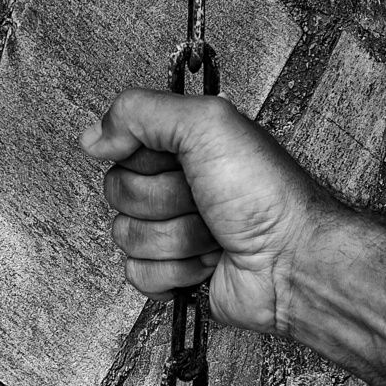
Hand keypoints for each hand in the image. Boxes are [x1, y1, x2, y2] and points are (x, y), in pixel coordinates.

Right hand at [80, 89, 329, 331]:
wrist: (293, 262)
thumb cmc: (266, 194)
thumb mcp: (207, 125)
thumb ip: (140, 112)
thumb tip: (92, 136)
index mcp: (181, 144)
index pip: (120, 145)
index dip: (145, 157)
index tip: (180, 159)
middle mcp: (174, 184)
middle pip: (118, 192)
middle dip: (164, 200)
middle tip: (204, 198)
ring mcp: (172, 229)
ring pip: (126, 236)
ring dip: (176, 237)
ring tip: (215, 232)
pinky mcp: (173, 272)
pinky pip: (136, 273)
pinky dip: (174, 271)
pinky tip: (208, 261)